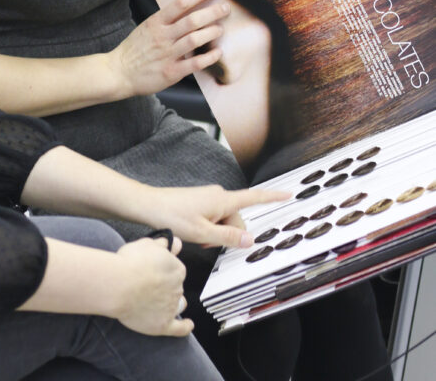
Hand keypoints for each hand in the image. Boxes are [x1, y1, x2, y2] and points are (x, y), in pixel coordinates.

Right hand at [112, 0, 230, 96]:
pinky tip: (218, 53)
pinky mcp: (170, 72)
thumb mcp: (146, 27)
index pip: (181, 2)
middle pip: (192, 20)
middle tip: (225, 8)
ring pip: (194, 39)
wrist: (118, 73)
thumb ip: (165, 20)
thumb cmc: (134, 50)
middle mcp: (162, 36)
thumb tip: (186, 9)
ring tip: (220, 29)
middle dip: (213, 12)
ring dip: (212, 32)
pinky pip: (194, 63)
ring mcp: (167, 54)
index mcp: (156, 22)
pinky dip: (209, 57)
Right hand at [114, 236, 191, 336]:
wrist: (119, 285)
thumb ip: (163, 243)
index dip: (165, 269)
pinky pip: (179, 328)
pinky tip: (188, 324)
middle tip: (149, 284)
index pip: (176, 269)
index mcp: (176, 268)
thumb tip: (176, 243)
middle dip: (166, 285)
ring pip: (178, 304)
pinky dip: (185, 326)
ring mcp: (171, 307)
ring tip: (162, 302)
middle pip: (176, 287)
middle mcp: (178, 288)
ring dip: (175, 303)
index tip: (155, 270)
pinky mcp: (163, 324)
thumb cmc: (130, 263)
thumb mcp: (147, 244)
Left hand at [148, 185, 289, 248]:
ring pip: (224, 221)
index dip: (273, 197)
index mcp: (223, 200)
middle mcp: (219, 195)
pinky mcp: (201, 202)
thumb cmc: (173, 216)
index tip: (289, 194)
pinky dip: (209, 229)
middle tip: (208, 243)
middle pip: (237, 220)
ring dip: (217, 234)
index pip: (254, 197)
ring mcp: (209, 198)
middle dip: (229, 235)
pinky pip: (214, 218)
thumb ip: (228, 238)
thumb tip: (250, 241)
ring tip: (198, 238)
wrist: (149, 205)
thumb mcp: (203, 233)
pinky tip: (195, 233)